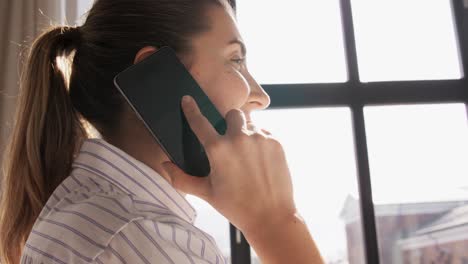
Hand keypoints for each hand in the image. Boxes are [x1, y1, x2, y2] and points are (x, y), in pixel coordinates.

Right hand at [161, 95, 296, 233]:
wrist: (271, 217)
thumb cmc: (236, 207)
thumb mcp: (206, 193)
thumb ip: (181, 179)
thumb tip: (165, 165)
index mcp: (218, 149)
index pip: (199, 122)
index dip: (191, 109)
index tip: (188, 99)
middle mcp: (239, 138)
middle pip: (231, 114)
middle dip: (229, 123)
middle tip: (231, 141)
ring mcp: (260, 139)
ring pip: (250, 124)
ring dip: (246, 133)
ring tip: (247, 156)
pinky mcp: (276, 143)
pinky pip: (265, 134)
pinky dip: (260, 142)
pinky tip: (260, 161)